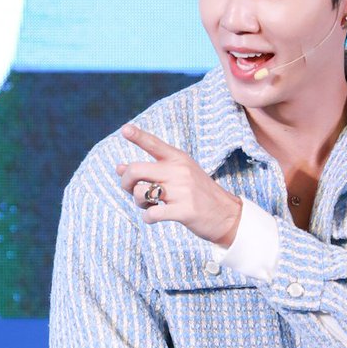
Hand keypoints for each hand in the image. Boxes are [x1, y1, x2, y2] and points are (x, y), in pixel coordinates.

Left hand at [116, 123, 242, 246]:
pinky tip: (154, 217)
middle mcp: (179, 172)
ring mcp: (182, 191)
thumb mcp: (179, 175)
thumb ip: (151, 170)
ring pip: (140, 193)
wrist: (227, 215)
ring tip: (149, 205)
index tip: (125, 130)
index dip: (138, 136)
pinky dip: (148, 218)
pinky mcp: (184, 211)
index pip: (154, 144)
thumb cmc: (198, 194)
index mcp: (179, 159)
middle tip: (129, 188)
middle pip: (136, 170)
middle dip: (125, 181)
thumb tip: (119, 167)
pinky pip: (151, 214)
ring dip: (138, 202)